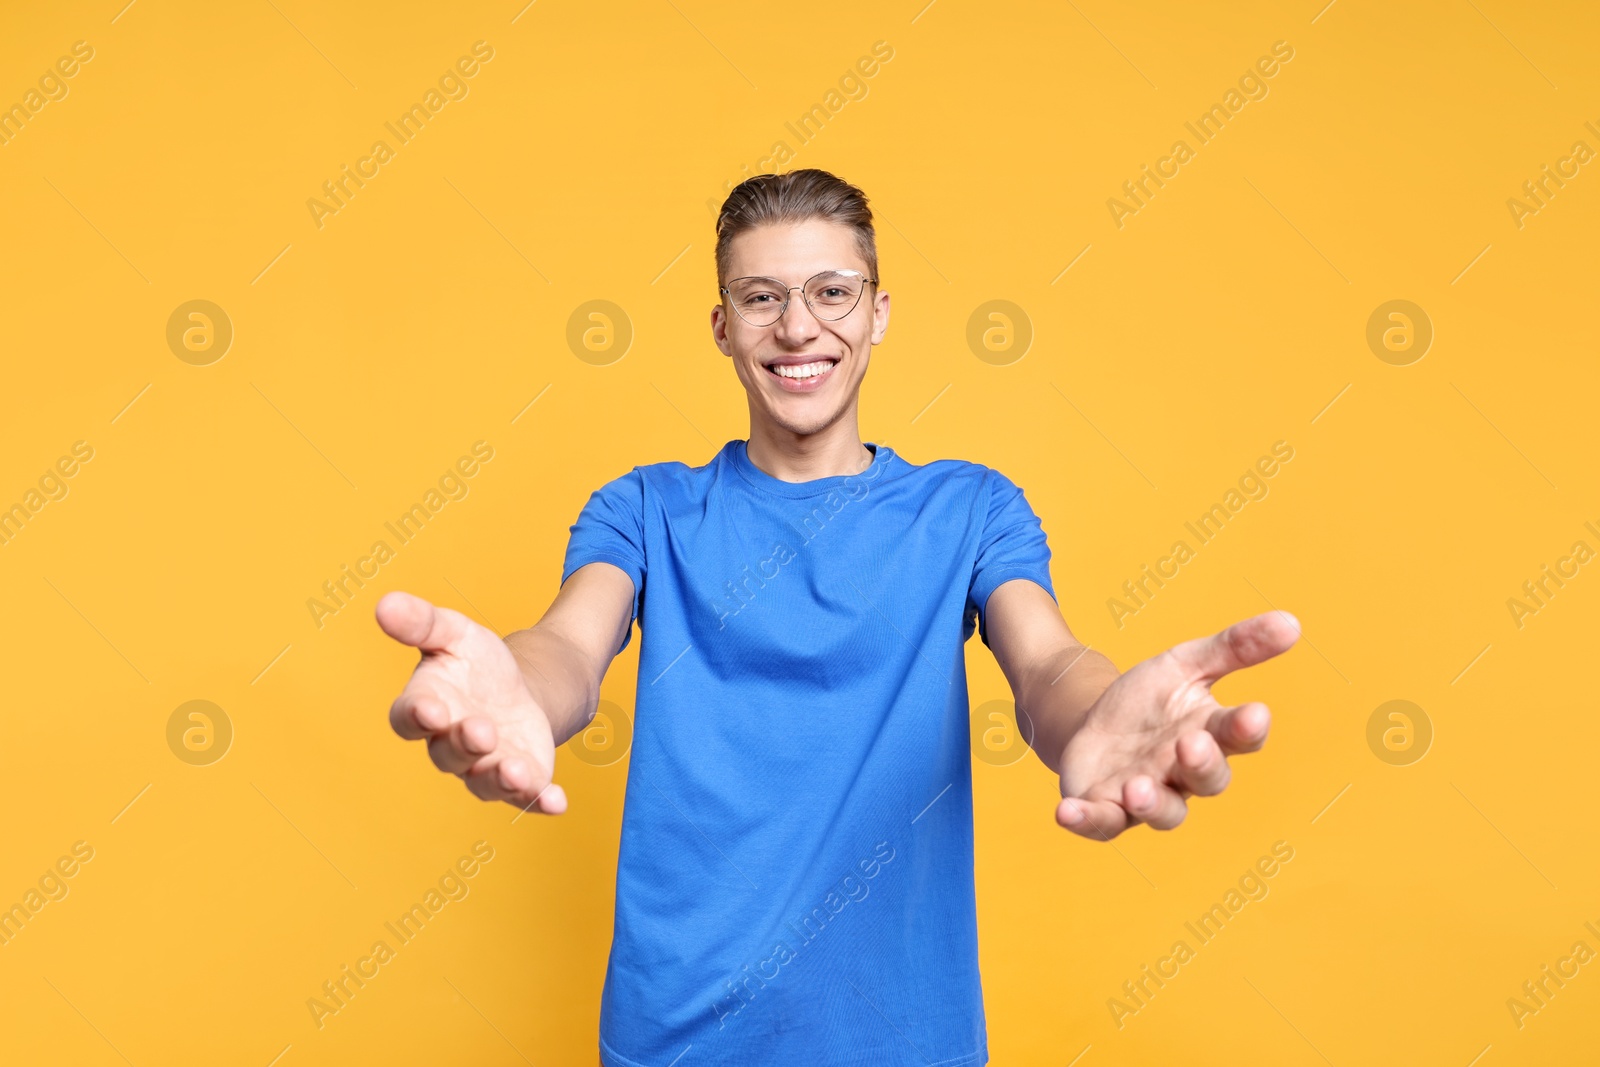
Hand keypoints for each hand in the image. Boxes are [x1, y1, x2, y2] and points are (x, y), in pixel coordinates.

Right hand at [376, 590, 566, 814]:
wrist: (520, 689)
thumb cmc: (476, 664)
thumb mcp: (454, 633)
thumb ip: (422, 622)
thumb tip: (385, 603)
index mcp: (425, 707)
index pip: (408, 718)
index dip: (417, 716)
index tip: (430, 709)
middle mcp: (449, 745)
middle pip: (448, 753)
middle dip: (465, 743)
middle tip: (482, 730)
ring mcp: (483, 767)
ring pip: (484, 782)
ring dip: (500, 779)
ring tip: (517, 771)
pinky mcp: (519, 780)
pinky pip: (527, 798)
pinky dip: (541, 801)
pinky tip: (557, 802)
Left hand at [1054, 611, 1299, 839]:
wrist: (1093, 721)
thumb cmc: (1150, 699)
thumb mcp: (1185, 663)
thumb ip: (1234, 647)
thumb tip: (1292, 621)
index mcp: (1209, 734)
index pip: (1238, 736)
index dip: (1247, 728)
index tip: (1255, 712)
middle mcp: (1183, 773)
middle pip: (1207, 780)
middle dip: (1201, 765)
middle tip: (1189, 745)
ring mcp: (1147, 795)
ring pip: (1162, 813)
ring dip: (1150, 803)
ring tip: (1136, 788)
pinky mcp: (1106, 809)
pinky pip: (1102, 823)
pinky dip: (1088, 821)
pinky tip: (1067, 812)